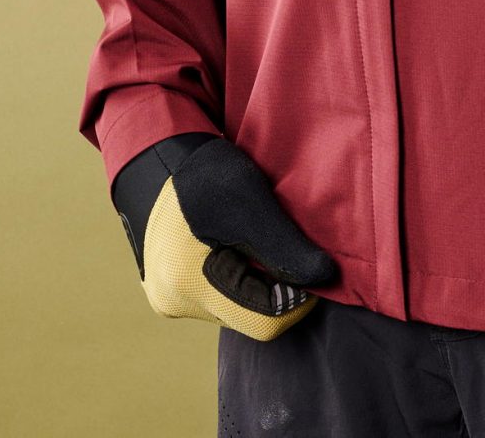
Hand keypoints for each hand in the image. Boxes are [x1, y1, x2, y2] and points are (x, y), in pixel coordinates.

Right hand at [111, 132, 339, 340]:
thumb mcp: (249, 199)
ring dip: (258, 281)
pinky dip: (240, 277)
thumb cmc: (205, 175)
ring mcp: (170, 299)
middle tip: (287, 247)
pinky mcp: (172, 292)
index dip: (297, 299)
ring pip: (236, 309)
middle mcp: (173, 302)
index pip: (264, 322)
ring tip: (262, 242)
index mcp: (188, 283)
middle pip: (249, 317)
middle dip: (277, 287)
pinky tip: (243, 247)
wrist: (158, 162)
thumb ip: (285, 245)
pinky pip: (220, 298)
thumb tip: (325, 277)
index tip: (311, 265)